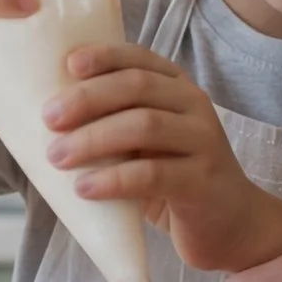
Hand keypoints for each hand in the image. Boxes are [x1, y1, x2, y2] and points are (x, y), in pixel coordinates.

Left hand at [44, 43, 274, 270]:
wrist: (233, 225)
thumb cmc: (176, 180)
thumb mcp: (148, 145)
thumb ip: (116, 125)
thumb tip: (48, 123)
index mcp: (178, 89)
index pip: (141, 59)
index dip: (105, 56)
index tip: (68, 65)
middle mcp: (195, 106)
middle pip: (138, 87)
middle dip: (88, 99)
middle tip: (49, 118)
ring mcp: (204, 142)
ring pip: (144, 126)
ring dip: (94, 139)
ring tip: (57, 156)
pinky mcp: (203, 182)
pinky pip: (153, 175)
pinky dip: (113, 180)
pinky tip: (85, 188)